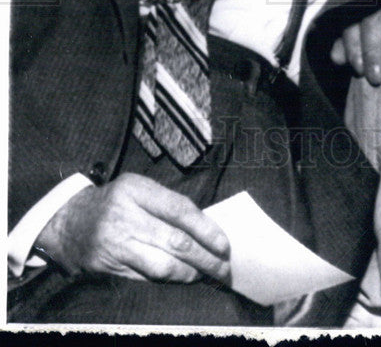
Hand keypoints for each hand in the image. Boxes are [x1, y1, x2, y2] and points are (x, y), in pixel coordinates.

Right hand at [35, 173, 230, 283]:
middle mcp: (125, 217)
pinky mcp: (110, 267)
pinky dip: (170, 279)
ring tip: (206, 274)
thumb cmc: (115, 202)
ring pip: (162, 265)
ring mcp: (116, 244)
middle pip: (175, 241)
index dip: (205, 229)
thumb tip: (207, 226)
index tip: (223, 244)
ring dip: (189, 273)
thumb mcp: (138, 189)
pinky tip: (183, 277)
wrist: (69, 223)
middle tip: (223, 267)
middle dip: (205, 257)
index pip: (179, 210)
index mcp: (136, 190)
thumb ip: (168, 203)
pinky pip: (147, 277)